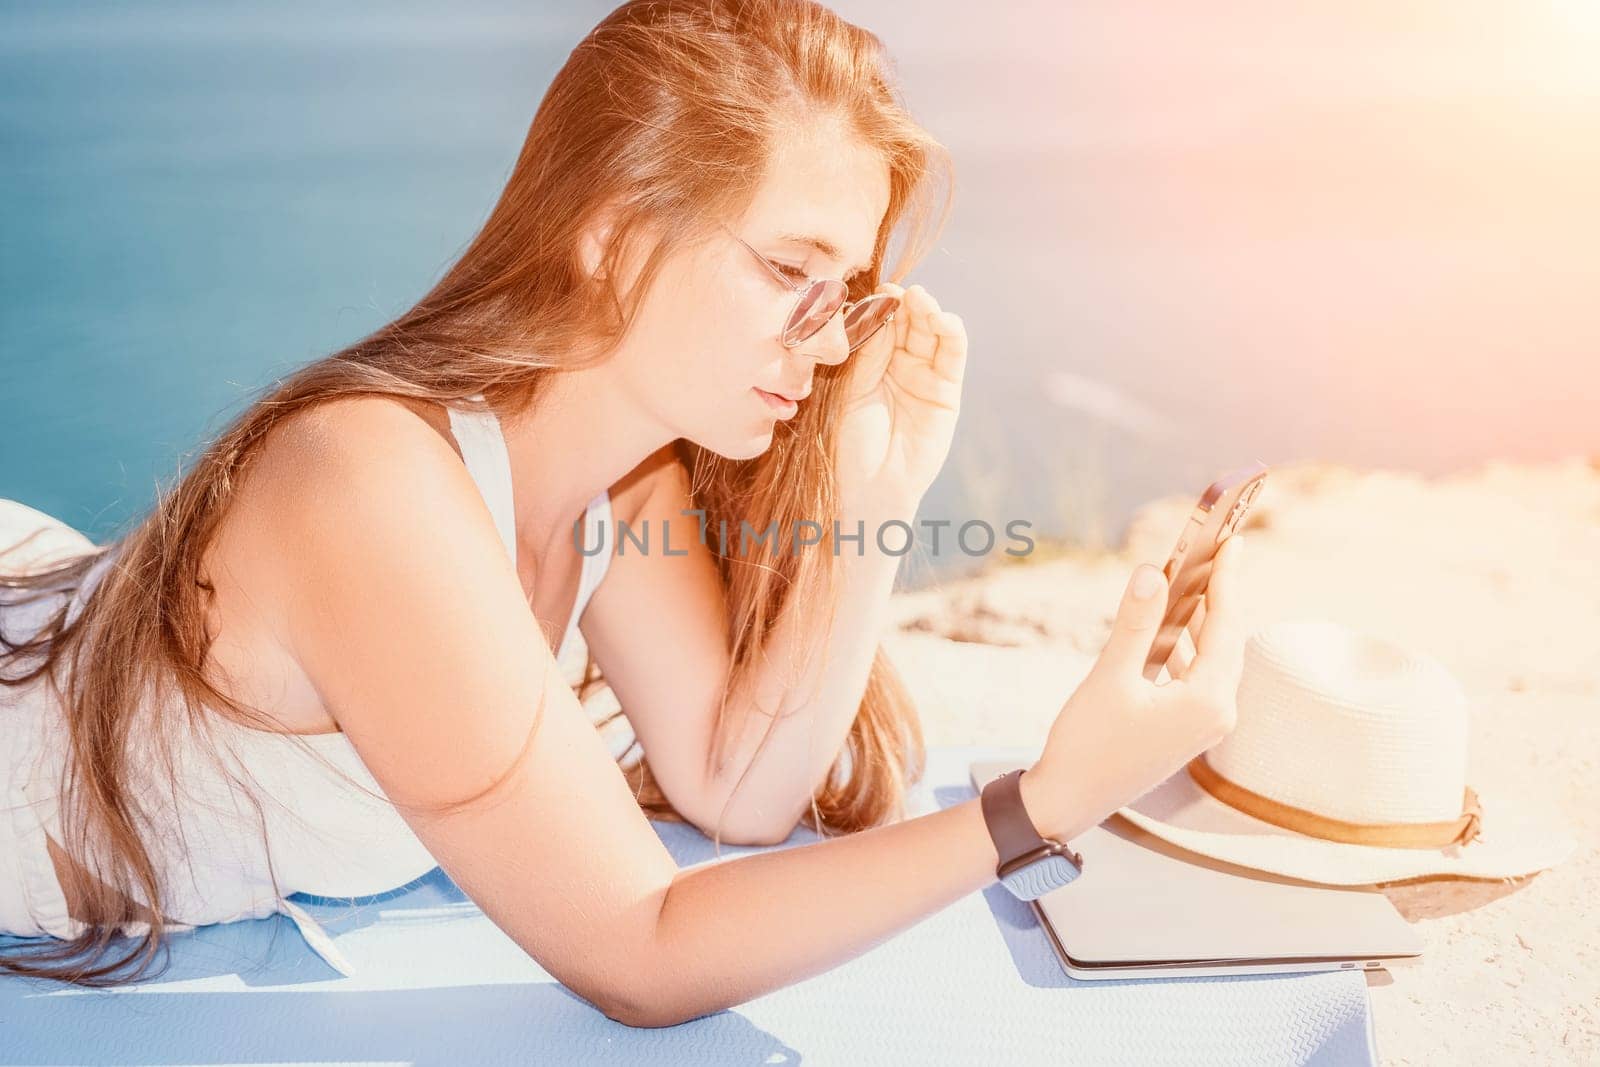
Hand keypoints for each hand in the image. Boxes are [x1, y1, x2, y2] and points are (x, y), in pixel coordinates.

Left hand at [833, 283, 966, 508]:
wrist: (869, 487)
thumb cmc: (850, 444)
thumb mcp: (853, 389)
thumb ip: (868, 352)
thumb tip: (880, 308)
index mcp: (872, 363)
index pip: (881, 323)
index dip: (880, 305)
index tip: (873, 291)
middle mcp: (901, 365)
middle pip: (908, 323)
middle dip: (904, 304)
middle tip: (895, 290)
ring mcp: (926, 376)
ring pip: (932, 333)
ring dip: (928, 312)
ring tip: (919, 298)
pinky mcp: (948, 391)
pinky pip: (953, 356)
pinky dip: (952, 334)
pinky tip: (944, 319)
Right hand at [1019, 535, 1249, 842]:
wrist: (1071, 799)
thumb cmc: (1087, 743)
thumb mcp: (1110, 676)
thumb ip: (1136, 623)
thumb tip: (1154, 572)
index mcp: (1207, 701)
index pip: (1225, 626)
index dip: (1227, 580)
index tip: (1232, 543)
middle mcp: (1218, 715)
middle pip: (1228, 641)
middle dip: (1220, 597)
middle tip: (1216, 555)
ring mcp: (1205, 727)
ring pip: (1215, 660)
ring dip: (1203, 622)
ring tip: (1194, 583)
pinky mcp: (1188, 732)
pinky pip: (1200, 678)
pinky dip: (1190, 649)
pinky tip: (1173, 631)